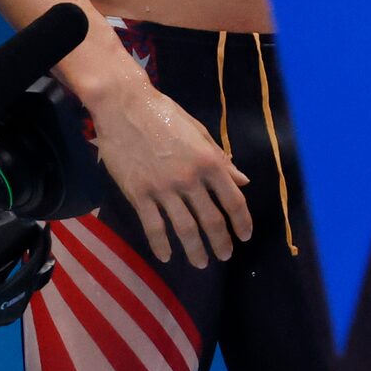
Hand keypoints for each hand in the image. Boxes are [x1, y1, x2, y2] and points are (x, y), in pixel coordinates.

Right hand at [83, 72, 251, 266]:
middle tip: (225, 256)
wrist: (125, 107)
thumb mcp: (200, 133)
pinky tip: (167, 256)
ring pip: (184, 228)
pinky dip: (162, 244)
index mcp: (209, 161)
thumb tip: (242, 181)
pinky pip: (153, 226)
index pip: (233, 199)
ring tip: (201, 263)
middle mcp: (190, 178)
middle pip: (211, 219)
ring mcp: (163, 188)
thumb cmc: (166, 115)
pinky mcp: (139, 193)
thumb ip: (221, 160)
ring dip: (195, 250)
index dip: (242, 221)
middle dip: (221, 241)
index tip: (245, 236)